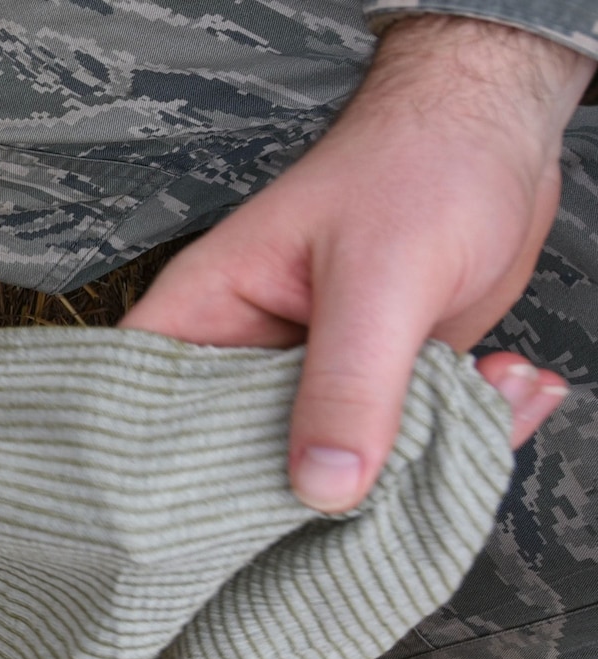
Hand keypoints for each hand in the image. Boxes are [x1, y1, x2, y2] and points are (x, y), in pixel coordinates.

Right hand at [121, 15, 592, 510]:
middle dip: (330, 485)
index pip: (146, 411)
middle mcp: (249, 356)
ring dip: (426, 453)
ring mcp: (316, 379)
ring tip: (490, 393)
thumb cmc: (416, 165)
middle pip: (246, 461)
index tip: (207, 532)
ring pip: (341, 465)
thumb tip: (324, 491)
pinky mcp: (381, 390)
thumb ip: (351, 385)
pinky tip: (513, 385)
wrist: (497, 126)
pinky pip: (407, 446)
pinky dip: (471, 432)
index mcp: (207, 316)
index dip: (158, 478)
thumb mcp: (380, 278)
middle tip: (397, 480)